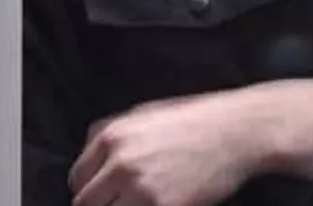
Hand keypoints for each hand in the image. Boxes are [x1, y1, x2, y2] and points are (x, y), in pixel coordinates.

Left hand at [68, 89, 277, 205]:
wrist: (235, 131)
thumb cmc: (193, 120)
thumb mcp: (141, 115)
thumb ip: (109, 136)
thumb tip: (89, 158)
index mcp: (110, 137)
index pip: (77, 177)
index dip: (88, 190)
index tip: (100, 196)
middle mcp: (120, 162)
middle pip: (86, 202)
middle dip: (100, 205)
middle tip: (119, 202)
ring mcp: (141, 188)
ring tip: (137, 202)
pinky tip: (158, 204)